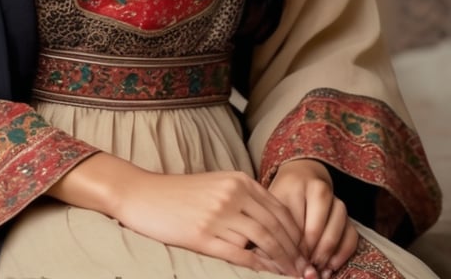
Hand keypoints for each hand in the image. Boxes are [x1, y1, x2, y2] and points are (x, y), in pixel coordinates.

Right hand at [49, 153, 313, 275]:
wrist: (143, 194)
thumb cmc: (179, 193)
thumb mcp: (216, 185)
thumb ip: (244, 197)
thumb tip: (273, 223)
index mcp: (238, 180)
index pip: (280, 209)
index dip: (297, 234)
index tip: (307, 252)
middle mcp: (232, 193)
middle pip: (277, 227)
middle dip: (296, 252)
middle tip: (308, 271)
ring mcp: (219, 214)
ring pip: (264, 241)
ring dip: (283, 262)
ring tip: (293, 276)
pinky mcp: (205, 234)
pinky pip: (241, 254)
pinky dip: (259, 267)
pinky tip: (268, 275)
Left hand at [268, 159, 357, 277]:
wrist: (302, 177)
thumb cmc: (284, 195)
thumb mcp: (275, 205)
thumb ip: (277, 227)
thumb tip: (276, 259)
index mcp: (298, 184)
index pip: (298, 217)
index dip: (294, 242)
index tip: (289, 258)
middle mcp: (321, 189)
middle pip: (320, 221)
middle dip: (312, 248)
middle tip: (304, 265)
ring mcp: (337, 201)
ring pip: (338, 225)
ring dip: (328, 250)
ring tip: (317, 266)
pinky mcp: (347, 215)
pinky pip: (352, 233)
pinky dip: (343, 251)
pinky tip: (331, 265)